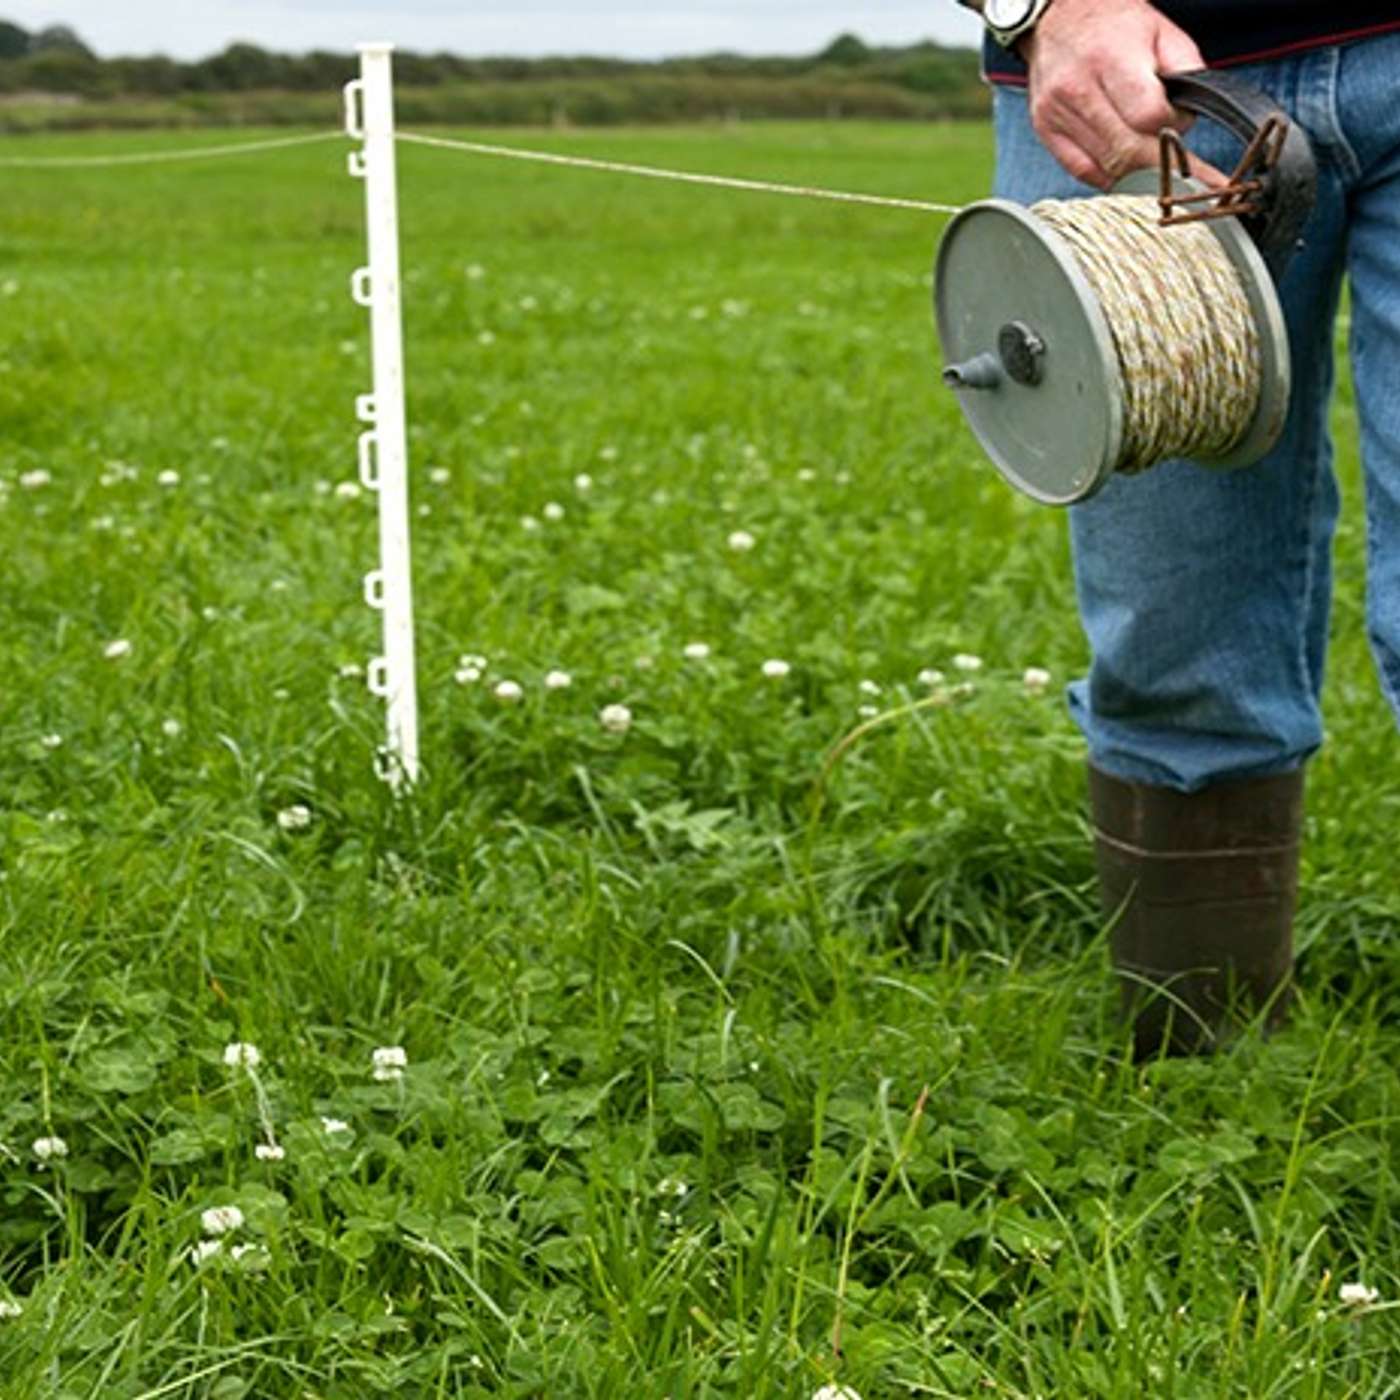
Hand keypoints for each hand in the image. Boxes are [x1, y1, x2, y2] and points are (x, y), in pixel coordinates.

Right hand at [1020, 0, 1215, 188]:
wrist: (1061, 16)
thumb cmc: (1116, 25)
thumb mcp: (1162, 33)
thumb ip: (1186, 72)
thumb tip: (1189, 121)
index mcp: (1112, 59)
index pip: (1148, 117)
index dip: (1172, 128)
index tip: (1179, 123)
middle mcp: (1078, 88)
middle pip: (1126, 150)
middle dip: (1158, 163)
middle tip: (1178, 168)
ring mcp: (1057, 112)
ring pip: (1105, 167)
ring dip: (1136, 172)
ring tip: (1154, 167)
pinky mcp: (1045, 129)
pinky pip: (1082, 171)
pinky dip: (1108, 176)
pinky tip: (1124, 169)